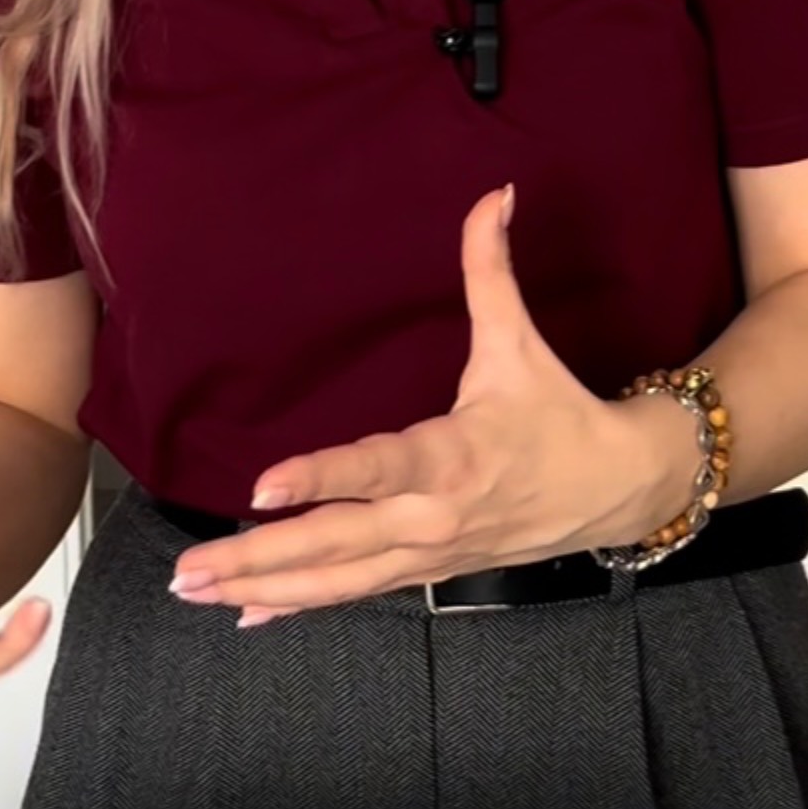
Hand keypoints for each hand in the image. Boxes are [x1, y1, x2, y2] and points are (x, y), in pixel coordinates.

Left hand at [168, 185, 644, 622]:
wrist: (619, 489)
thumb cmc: (560, 414)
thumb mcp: (520, 343)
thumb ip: (491, 269)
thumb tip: (492, 194)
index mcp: (452, 455)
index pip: (376, 468)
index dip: (320, 477)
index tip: (261, 489)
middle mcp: (432, 514)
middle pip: (336, 542)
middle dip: (258, 555)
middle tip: (188, 568)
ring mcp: (427, 553)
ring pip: (337, 580)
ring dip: (264, 588)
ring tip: (194, 590)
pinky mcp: (427, 572)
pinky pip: (356, 594)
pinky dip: (300, 603)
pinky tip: (248, 613)